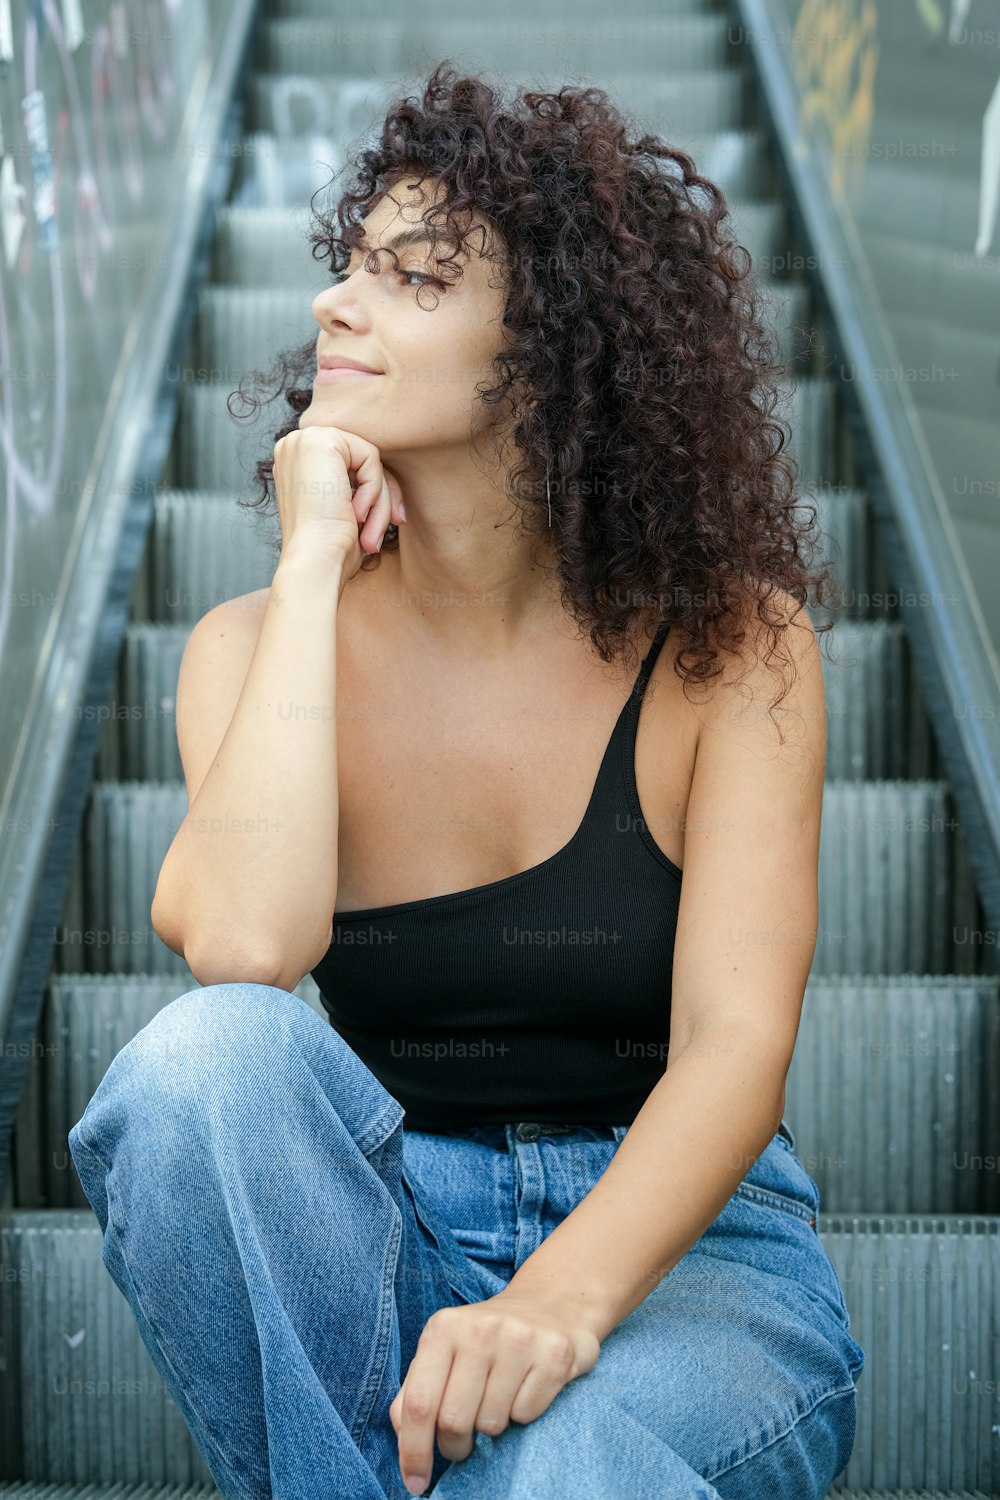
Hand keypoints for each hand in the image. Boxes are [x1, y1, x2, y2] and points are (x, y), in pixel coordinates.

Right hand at [272, 424, 405, 580]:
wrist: (314, 562)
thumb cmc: (330, 549)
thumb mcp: (345, 509)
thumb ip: (357, 485)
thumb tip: (389, 478)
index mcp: (297, 462)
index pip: (351, 466)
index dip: (375, 494)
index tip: (390, 523)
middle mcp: (295, 446)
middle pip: (361, 460)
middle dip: (383, 496)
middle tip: (393, 525)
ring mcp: (304, 439)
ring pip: (369, 460)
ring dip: (380, 501)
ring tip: (371, 534)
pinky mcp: (321, 440)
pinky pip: (370, 457)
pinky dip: (374, 490)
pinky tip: (356, 514)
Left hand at [388, 1291, 600, 1493]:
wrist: (550, 1304)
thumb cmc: (487, 1339)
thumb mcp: (445, 1350)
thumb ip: (417, 1390)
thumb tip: (405, 1439)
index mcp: (443, 1328)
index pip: (419, 1403)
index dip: (413, 1451)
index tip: (415, 1482)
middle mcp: (480, 1329)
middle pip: (453, 1421)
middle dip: (455, 1446)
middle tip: (462, 1442)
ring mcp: (519, 1338)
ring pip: (491, 1424)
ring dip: (491, 1428)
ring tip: (496, 1402)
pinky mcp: (553, 1353)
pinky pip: (526, 1415)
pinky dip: (523, 1415)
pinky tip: (524, 1388)